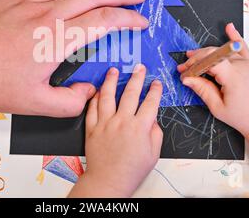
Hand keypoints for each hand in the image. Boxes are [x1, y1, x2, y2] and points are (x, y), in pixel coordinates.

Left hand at [69, 65, 162, 197]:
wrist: (109, 180)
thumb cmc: (131, 170)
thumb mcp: (153, 153)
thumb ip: (155, 133)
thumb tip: (152, 119)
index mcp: (139, 127)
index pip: (150, 103)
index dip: (155, 91)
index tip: (156, 83)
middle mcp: (122, 122)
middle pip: (130, 93)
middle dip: (137, 78)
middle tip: (139, 68)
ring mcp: (105, 123)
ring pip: (108, 96)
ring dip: (112, 81)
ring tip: (114, 70)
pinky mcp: (92, 128)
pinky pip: (92, 109)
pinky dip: (95, 98)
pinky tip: (98, 90)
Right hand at [178, 23, 248, 135]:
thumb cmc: (243, 118)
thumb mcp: (217, 107)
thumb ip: (202, 90)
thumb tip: (187, 79)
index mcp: (233, 76)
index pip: (208, 61)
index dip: (193, 65)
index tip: (183, 73)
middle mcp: (241, 66)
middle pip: (213, 54)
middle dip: (196, 60)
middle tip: (183, 69)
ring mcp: (248, 64)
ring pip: (222, 52)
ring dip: (206, 53)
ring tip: (192, 56)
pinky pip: (242, 48)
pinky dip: (235, 38)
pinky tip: (229, 28)